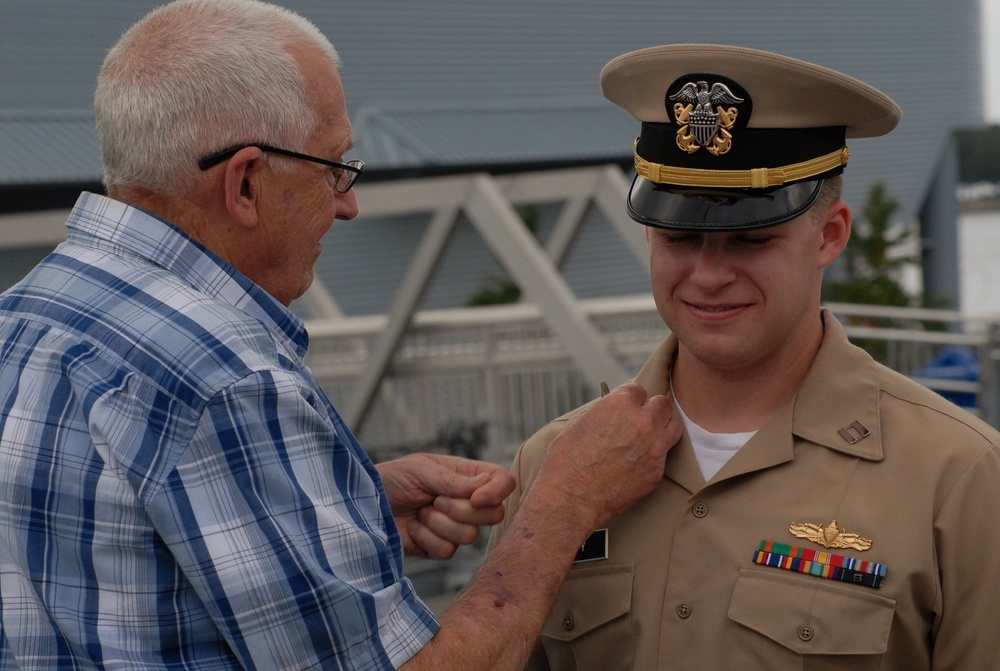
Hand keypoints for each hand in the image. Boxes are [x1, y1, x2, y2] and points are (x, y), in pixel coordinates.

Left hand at [377, 453, 515, 558]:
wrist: (365, 507)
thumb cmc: (392, 479)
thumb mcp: (421, 470)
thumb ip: (452, 480)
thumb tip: (484, 486)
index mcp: (468, 476)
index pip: (503, 481)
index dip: (497, 492)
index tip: (476, 498)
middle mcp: (468, 502)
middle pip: (494, 514)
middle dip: (461, 509)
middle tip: (435, 500)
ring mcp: (456, 526)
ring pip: (470, 535)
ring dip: (439, 523)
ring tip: (420, 511)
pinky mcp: (441, 547)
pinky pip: (448, 550)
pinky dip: (426, 538)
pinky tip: (413, 527)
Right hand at [534, 383, 679, 534]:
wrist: (571, 498)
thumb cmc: (566, 462)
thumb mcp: (578, 424)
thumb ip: (602, 412)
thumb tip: (610, 411)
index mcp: (620, 404)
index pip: (639, 390)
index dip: (630, 400)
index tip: (627, 408)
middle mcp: (642, 421)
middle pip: (662, 404)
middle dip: (651, 410)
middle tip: (640, 421)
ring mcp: (654, 447)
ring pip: (673, 428)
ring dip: (661, 430)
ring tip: (647, 439)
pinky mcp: (657, 471)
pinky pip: (664, 456)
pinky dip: (653, 457)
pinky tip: (637, 464)